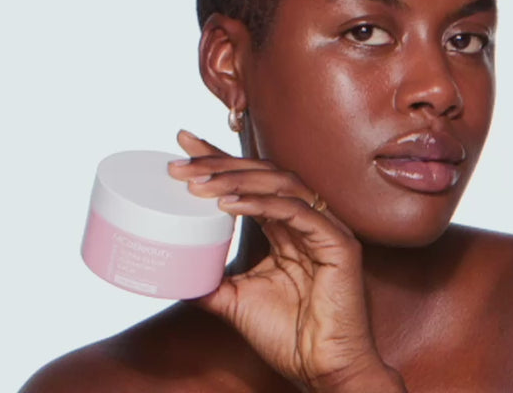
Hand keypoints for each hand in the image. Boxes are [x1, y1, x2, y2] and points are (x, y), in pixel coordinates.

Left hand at [168, 130, 405, 391]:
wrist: (322, 369)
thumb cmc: (289, 337)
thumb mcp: (236, 300)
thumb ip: (210, 281)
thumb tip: (173, 271)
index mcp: (287, 229)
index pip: (252, 183)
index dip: (220, 159)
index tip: (183, 144)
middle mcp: (308, 221)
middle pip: (264, 174)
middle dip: (220, 164)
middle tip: (180, 164)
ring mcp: (326, 229)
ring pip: (281, 184)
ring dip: (236, 179)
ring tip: (198, 184)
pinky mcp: (339, 244)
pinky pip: (297, 212)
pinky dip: (261, 204)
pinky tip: (228, 205)